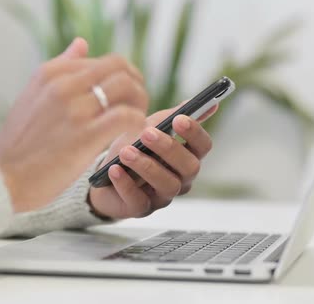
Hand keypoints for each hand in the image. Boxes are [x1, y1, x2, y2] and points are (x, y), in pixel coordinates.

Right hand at [0, 38, 148, 211]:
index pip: (104, 61)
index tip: (124, 98)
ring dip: (140, 104)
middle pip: (120, 68)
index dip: (123, 78)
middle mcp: (62, 84)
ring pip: (127, 87)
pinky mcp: (86, 135)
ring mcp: (74, 109)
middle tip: (137, 107)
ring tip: (134, 122)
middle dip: (137, 86)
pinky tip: (130, 136)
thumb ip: (61, 68)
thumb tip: (82, 43)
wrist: (0, 179)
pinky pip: (127, 116)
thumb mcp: (33, 95)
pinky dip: (136, 123)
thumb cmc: (20, 143)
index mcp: (50, 72)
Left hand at [89, 103, 217, 218]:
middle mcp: (181, 178)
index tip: (179, 119)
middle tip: (147, 134)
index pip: (203, 146)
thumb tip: (209, 104)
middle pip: (190, 167)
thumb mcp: (150, 127)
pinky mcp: (142, 209)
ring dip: (146, 166)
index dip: (195, 133)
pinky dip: (126, 185)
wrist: (104, 173)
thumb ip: (172, 116)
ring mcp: (163, 196)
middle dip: (169, 149)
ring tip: (126, 152)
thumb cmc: (133, 148)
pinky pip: (139, 201)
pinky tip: (115, 170)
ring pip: (167, 185)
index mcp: (187, 156)